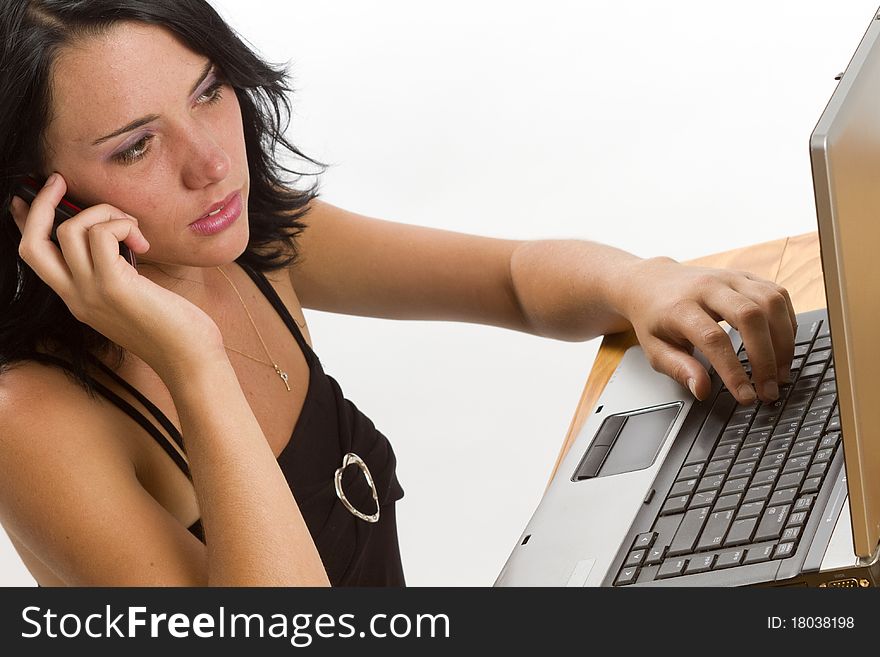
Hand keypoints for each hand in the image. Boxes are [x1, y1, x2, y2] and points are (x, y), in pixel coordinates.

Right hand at [10, 173, 224, 371]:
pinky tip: (142, 243)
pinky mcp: (113, 286)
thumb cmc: (173, 327)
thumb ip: (115, 272)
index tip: (25, 197)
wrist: (189, 359)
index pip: (34, 257)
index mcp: (77, 299)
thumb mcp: (133, 296)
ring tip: (134, 231)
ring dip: (105, 213)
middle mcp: (75, 297)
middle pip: (32, 242)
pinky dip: (121, 225)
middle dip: (41, 203)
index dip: (25, 222)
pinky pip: (101, 234)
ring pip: (70, 229)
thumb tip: (114, 237)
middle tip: (62, 181)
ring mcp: (90, 293)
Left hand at [615, 256, 796, 404]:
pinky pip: (778, 294)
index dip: (733, 370)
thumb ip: (678, 369)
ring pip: (770, 302)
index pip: (713, 339)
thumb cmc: (654, 318)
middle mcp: (708, 287)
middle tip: (769, 389)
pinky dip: (787, 321)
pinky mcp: (745, 276)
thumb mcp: (654, 348)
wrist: (651, 282)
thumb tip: (702, 390)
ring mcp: (729, 278)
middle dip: (766, 357)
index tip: (746, 396)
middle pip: (750, 316)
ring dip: (783, 341)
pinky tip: (783, 346)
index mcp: (680, 307)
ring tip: (780, 373)